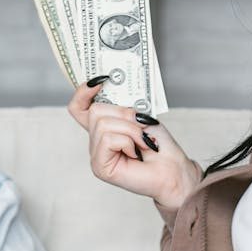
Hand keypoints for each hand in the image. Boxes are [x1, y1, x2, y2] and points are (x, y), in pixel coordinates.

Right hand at [67, 80, 201, 209]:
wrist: (173, 170)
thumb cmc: (160, 146)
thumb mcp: (141, 117)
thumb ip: (120, 108)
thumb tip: (105, 95)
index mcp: (104, 127)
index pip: (78, 107)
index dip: (83, 92)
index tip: (101, 80)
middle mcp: (96, 140)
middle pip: (95, 111)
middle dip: (123, 114)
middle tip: (140, 127)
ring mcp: (96, 154)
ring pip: (103, 124)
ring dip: (130, 130)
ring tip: (141, 143)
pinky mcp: (99, 166)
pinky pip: (108, 139)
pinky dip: (128, 142)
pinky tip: (135, 153)